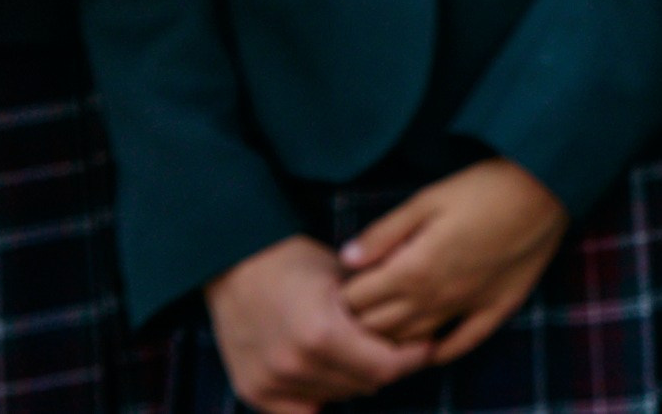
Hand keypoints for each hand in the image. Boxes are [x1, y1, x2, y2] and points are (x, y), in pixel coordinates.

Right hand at [205, 237, 433, 413]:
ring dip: (354, 379)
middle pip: (363, 385)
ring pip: (335, 396)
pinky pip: (300, 410)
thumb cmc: (296, 262)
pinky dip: (320, 394)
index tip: (426, 346)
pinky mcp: (252, 390)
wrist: (235, 262)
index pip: (384, 367)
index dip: (412, 358)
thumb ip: (378, 308)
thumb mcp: (346, 276)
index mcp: (322, 334)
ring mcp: (270, 382)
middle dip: (385, 366)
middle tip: (397, 346)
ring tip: (362, 352)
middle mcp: (294, 365)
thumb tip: (417, 326)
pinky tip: (330, 370)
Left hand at [339, 159, 569, 364]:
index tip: (341, 283)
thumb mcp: (428, 199)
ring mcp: (467, 307)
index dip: (343, 293)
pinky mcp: (497, 309)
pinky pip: (461, 344)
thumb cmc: (484, 187)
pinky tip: (428, 348)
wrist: (546, 188)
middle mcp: (436, 298)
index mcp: (414, 269)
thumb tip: (346, 258)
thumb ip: (384, 233)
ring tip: (384, 323)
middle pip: (379, 328)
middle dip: (359, 320)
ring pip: (413, 341)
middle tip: (357, 304)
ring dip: (392, 338)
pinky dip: (439, 352)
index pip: (357, 300)